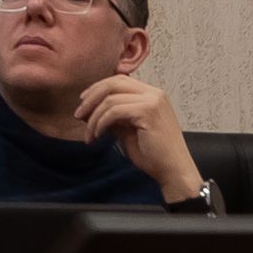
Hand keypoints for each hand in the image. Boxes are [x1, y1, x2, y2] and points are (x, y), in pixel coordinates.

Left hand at [75, 75, 202, 200]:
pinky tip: (98, 135)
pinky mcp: (148, 111)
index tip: (83, 103)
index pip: (119, 81)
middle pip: (113, 83)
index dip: (97, 89)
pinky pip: (114, 111)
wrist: (174, 171)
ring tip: (89, 133)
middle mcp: (154, 93)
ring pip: (110, 98)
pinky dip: (101, 122)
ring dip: (94, 116)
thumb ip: (114, 116)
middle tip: (78, 115)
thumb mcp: (128, 130)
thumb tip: (89, 109)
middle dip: (91, 98)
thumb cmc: (153, 154)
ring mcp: (153, 100)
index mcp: (152, 94)